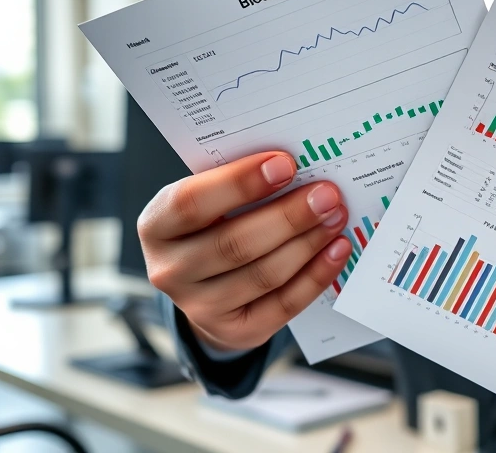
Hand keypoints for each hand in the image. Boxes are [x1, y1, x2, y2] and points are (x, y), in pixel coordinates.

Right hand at [138, 151, 352, 351]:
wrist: (206, 285)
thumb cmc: (213, 224)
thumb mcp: (209, 200)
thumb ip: (239, 184)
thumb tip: (297, 167)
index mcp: (157, 225)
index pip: (191, 203)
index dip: (240, 183)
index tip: (285, 164)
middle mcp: (170, 271)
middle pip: (234, 244)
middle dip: (288, 217)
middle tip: (326, 194)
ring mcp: (200, 307)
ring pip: (263, 275)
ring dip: (307, 243)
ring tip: (336, 216)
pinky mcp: (237, 331)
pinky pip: (284, 304)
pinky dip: (316, 275)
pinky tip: (338, 249)